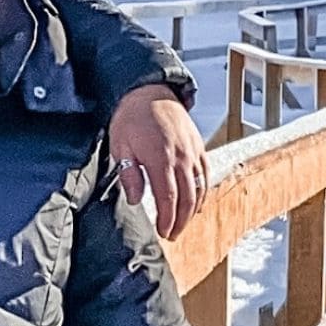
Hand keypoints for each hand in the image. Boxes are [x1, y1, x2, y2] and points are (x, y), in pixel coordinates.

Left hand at [110, 84, 208, 239]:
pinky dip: (203, 192)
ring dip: (192, 210)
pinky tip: (196, 203)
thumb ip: (128, 173)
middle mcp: (181, 157)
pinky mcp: (199, 147)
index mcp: (160, 158)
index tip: (163, 232)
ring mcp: (193, 152)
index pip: (168, 198)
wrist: (149, 91)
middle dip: (181, 221)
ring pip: (199, 189)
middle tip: (172, 234)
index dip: (167, 219)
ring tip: (182, 224)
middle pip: (187, 198)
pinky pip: (205, 175)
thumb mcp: (120, 144)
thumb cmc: (131, 118)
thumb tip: (134, 200)